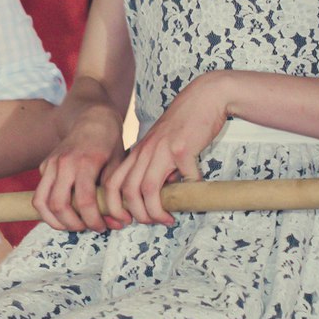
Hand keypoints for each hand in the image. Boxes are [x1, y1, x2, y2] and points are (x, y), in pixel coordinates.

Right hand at [33, 105, 124, 231]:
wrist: (93, 117)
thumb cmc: (110, 142)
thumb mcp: (119, 165)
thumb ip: (116, 194)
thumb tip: (118, 222)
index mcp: (85, 162)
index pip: (84, 201)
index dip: (93, 220)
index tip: (102, 226)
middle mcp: (64, 163)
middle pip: (58, 205)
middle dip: (72, 225)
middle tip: (87, 228)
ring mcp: (51, 163)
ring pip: (41, 201)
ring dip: (54, 221)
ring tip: (71, 225)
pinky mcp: (44, 165)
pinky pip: (40, 194)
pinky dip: (48, 208)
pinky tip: (65, 212)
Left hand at [101, 75, 231, 227]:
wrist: (205, 97)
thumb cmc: (186, 123)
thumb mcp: (162, 144)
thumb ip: (157, 166)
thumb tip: (163, 193)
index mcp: (138, 151)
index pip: (113, 183)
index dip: (115, 206)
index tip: (128, 218)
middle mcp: (145, 151)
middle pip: (128, 191)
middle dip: (136, 214)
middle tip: (152, 222)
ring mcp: (162, 149)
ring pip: (148, 189)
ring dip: (156, 210)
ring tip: (167, 218)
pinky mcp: (182, 148)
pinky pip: (185, 178)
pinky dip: (190, 189)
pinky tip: (196, 190)